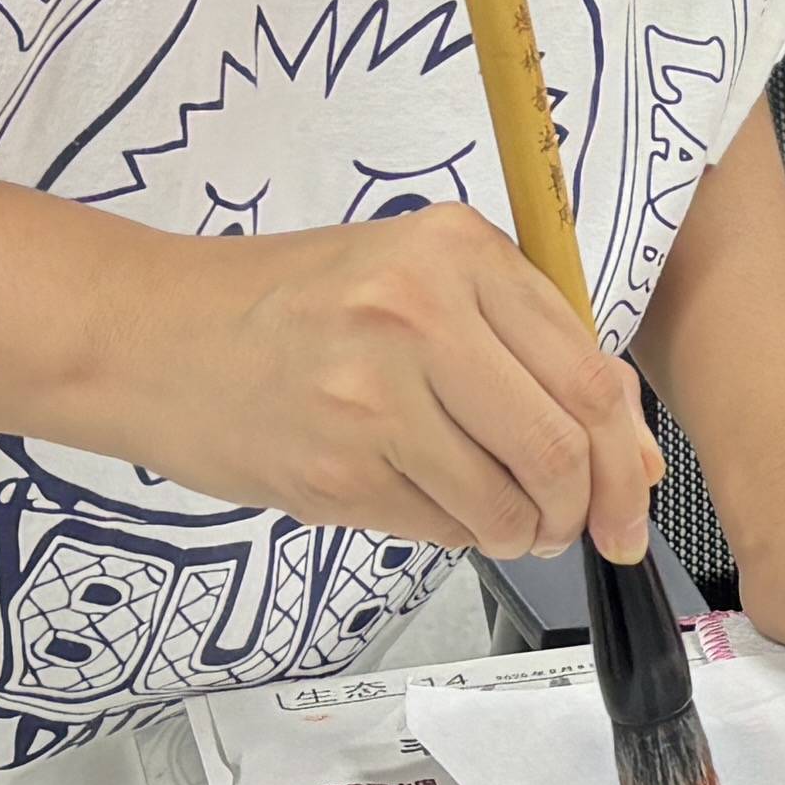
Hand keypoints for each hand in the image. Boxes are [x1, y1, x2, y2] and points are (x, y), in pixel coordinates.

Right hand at [72, 208, 661, 558]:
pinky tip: (434, 503)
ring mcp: (373, 397)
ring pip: (505, 502)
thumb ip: (526, 345)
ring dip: (523, 532)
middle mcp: (419, 313)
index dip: (627, 451)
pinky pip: (440, 528)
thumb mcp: (415, 274)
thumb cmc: (291, 303)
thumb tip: (629, 452)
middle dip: (586, 507)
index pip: (590, 371)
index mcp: (456, 250)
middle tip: (580, 526)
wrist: (149, 334)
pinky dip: (460, 534)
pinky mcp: (334, 471)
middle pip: (560, 447)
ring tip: (508, 520)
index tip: (635, 490)